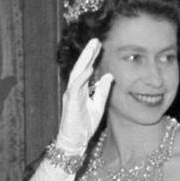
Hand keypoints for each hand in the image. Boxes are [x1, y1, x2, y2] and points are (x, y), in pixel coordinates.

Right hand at [57, 38, 112, 153]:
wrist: (75, 141)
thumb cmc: (84, 124)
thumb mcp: (98, 105)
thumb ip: (102, 91)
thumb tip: (109, 75)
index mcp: (81, 89)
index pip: (86, 69)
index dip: (92, 57)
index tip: (100, 45)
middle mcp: (74, 89)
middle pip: (80, 67)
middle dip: (88, 53)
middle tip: (96, 39)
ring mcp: (71, 95)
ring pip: (77, 73)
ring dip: (84, 60)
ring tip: (92, 49)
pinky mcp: (71, 103)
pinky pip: (75, 87)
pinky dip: (82, 77)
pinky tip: (88, 69)